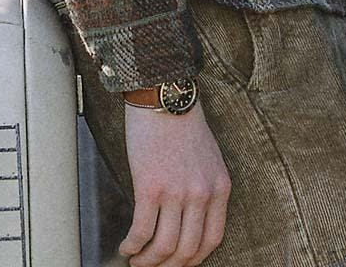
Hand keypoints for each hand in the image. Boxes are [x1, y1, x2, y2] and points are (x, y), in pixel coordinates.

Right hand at [119, 98, 231, 265]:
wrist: (165, 95)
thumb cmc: (183, 123)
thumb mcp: (208, 158)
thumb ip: (205, 187)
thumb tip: (189, 219)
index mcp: (219, 188)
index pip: (212, 240)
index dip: (193, 259)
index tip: (179, 262)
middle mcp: (202, 194)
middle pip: (187, 250)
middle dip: (168, 266)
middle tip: (153, 266)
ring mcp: (177, 193)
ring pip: (164, 247)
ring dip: (148, 262)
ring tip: (137, 262)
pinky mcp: (151, 187)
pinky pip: (142, 231)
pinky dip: (132, 246)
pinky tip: (126, 247)